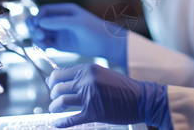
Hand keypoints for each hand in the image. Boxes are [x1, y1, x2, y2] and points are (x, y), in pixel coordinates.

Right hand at [26, 3, 126, 68]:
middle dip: (35, 27)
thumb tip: (40, 22)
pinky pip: (46, 43)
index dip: (38, 17)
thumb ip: (59, 22)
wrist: (105, 43)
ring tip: (43, 44)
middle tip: (39, 35)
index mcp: (65, 10)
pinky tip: (46, 49)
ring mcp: (59, 32)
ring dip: (38, 38)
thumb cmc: (94, 29)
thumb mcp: (77, 23)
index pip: (45, 11)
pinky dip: (43, 45)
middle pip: (40, 22)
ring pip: (41, 33)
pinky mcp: (60, 44)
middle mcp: (60, 20)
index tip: (37, 25)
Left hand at [47, 64, 171, 128]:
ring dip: (55, 108)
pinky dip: (61, 123)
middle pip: (57, 89)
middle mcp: (87, 81)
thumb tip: (66, 80)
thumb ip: (86, 75)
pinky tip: (57, 123)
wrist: (141, 99)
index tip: (52, 86)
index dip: (52, 82)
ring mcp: (89, 97)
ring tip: (55, 109)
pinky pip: (70, 119)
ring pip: (61, 103)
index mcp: (88, 69)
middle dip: (53, 95)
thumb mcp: (103, 73)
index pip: (59, 74)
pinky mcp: (93, 113)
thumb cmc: (123, 87)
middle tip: (55, 99)